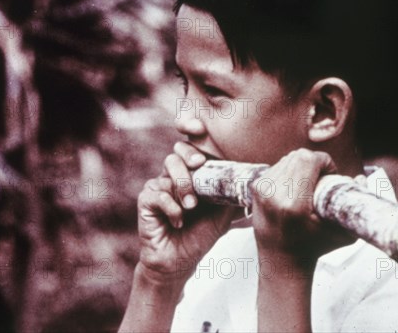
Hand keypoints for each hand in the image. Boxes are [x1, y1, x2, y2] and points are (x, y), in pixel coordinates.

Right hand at [137, 142, 238, 278]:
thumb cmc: (199, 238)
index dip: (194, 135)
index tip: (200, 134)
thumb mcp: (222, 217)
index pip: (193, 148)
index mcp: (192, 176)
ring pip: (168, 170)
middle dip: (189, 154)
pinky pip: (159, 194)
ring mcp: (158, 187)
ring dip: (184, 187)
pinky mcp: (146, 200)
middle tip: (198, 163)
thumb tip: (250, 182)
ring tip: (191, 207)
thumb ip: (231, 197)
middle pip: (178, 151)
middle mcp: (174, 177)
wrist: (178, 264)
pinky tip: (178, 222)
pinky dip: (172, 208)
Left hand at [250, 148, 353, 266]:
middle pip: (297, 156)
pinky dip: (290, 171)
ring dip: (302, 166)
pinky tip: (296, 188)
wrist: (281, 262)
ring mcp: (261, 190)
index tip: (331, 176)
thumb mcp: (343, 234)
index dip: (325, 162)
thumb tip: (361, 178)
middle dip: (314, 163)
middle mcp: (273, 194)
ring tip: (309, 185)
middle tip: (322, 180)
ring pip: (287, 159)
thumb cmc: (314, 248)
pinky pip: (278, 166)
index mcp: (292, 204)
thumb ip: (356, 205)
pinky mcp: (256, 188)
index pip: (308, 160)